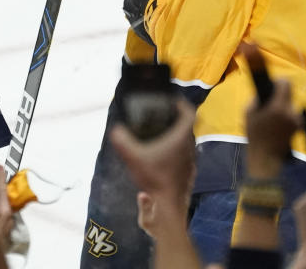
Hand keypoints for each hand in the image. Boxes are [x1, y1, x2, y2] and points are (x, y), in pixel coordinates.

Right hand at [109, 99, 196, 230]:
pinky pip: (184, 153)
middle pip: (187, 125)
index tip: (171, 100)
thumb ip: (122, 141)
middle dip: (174, 118)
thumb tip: (115, 130)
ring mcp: (191, 159)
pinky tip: (162, 155)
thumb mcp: (133, 157)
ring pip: (186, 140)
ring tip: (158, 133)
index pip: (189, 112)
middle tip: (159, 115)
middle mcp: (190, 145)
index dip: (181, 103)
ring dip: (175, 134)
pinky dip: (175, 148)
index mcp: (181, 137)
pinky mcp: (189, 171)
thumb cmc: (154, 177)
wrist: (169, 205)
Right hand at [245, 73, 301, 178]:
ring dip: (283, 108)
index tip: (273, 85)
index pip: (286, 84)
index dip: (279, 82)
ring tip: (272, 118)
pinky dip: (287, 117)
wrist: (266, 157)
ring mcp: (298, 120)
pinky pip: (293, 115)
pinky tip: (278, 126)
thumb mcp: (249, 113)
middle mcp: (291, 112)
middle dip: (280, 97)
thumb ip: (257, 99)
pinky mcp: (300, 127)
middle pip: (289, 94)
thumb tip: (265, 91)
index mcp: (278, 107)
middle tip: (269, 105)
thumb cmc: (254, 134)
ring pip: (291, 105)